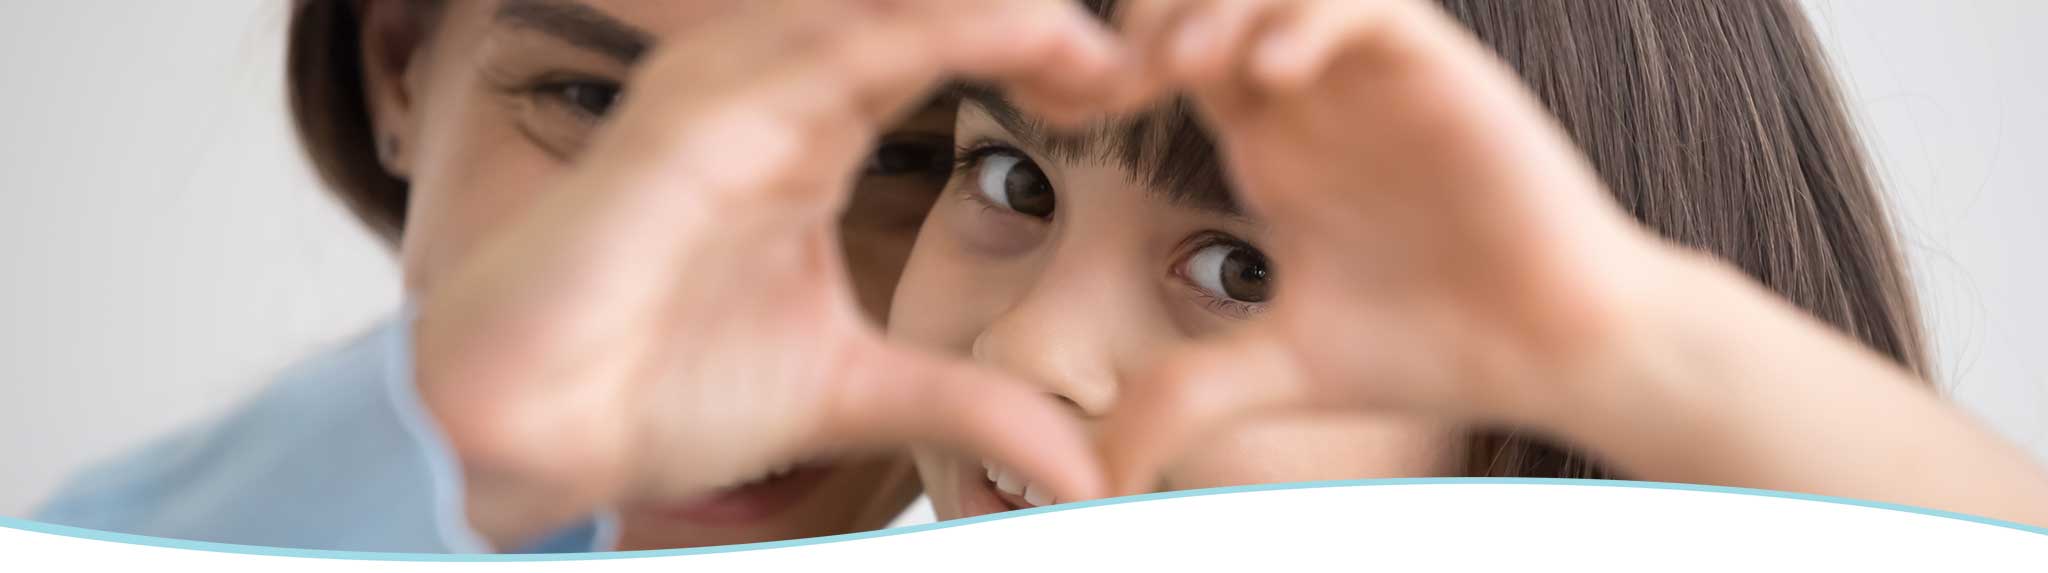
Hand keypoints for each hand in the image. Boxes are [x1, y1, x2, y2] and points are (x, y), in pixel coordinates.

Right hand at [409, 0, 1128, 546]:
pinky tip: (1019, 35)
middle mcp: (773, 90)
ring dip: (1002, 15)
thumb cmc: (665, 384)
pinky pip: (826, 50)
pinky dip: (925, 34)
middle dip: (1041, 25)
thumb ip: (967, 404)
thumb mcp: (857, 392)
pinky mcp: (692, 121)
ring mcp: (729, 93)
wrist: (536, 428)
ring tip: (1103, 47)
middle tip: (1157, 50)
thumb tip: (1081, 467)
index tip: (1141, 88)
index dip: (1045, 54)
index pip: (945, 50)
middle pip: (928, 12)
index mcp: (812, 128)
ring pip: (885, 10)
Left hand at [1097, 0, 1679, 491]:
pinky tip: (1275, 79)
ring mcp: (1368, 73)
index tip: (1054, 112)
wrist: (1554, 347)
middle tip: (1119, 80)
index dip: (1098, 71)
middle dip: (1145, 19)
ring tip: (1184, 68)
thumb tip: (1093, 475)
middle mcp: (1308, 91)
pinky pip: (1363, 3)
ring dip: (1217, 6)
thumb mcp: (1275, 370)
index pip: (1159, 59)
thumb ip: (1182, 397)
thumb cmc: (1427, 347)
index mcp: (1263, 139)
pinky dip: (1309, 19)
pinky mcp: (1436, 67)